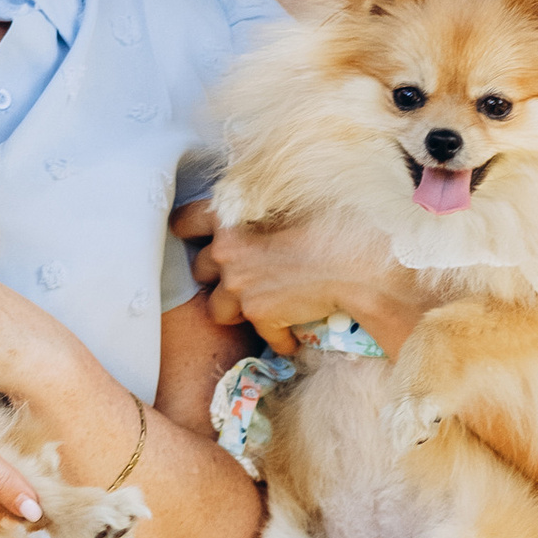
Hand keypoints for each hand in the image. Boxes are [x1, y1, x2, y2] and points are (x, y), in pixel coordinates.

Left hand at [172, 202, 417, 356]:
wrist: (353, 259)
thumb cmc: (328, 221)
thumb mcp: (285, 201)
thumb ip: (256, 206)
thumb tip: (251, 211)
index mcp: (227, 215)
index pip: (184, 222)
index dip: (189, 231)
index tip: (196, 238)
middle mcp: (224, 251)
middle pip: (198, 270)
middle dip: (217, 275)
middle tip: (243, 275)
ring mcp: (238, 286)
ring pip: (215, 309)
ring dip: (236, 309)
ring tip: (262, 306)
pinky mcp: (258, 314)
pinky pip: (259, 333)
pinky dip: (278, 336)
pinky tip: (294, 332)